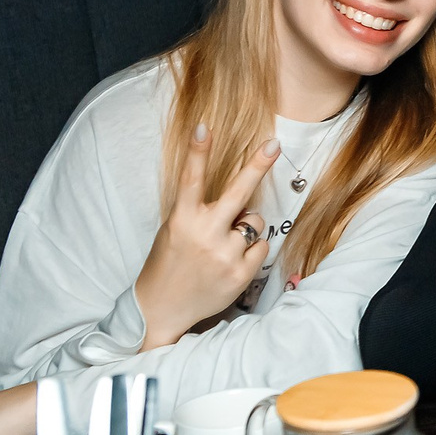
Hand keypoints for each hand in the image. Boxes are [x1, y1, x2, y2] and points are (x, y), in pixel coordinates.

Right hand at [133, 125, 280, 347]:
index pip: (191, 179)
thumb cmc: (169, 262)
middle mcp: (205, 234)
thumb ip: (202, 213)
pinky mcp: (241, 273)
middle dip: (258, 165)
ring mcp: (225, 254)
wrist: (161, 308)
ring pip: (255, 222)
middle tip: (274, 144)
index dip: (198, 152)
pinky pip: (262, 247)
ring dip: (247, 227)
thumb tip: (242, 202)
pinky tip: (232, 262)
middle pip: (238, 192)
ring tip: (225, 244)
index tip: (204, 126)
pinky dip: (252, 251)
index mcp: (182, 219)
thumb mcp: (174, 230)